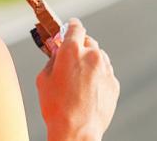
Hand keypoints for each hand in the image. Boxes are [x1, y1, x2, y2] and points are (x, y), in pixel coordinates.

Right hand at [36, 18, 119, 140]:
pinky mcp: (114, 83)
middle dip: (80, 46)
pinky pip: (106, 73)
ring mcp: (105, 69)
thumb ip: (51, 59)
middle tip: (71, 58)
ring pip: (99, 56)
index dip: (71, 27)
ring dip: (90, 61)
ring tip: (79, 79)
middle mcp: (92, 55)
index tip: (70, 28)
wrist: (77, 131)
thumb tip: (57, 52)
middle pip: (88, 41)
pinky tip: (88, 91)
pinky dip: (98, 76)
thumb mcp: (43, 79)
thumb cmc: (56, 107)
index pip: (75, 26)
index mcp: (71, 50)